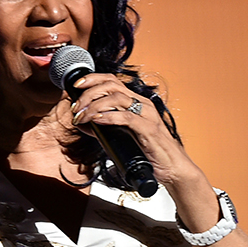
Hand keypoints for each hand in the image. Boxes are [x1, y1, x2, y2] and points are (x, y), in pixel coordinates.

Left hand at [68, 73, 196, 187]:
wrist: (172, 167)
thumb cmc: (149, 152)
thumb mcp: (122, 136)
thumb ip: (103, 128)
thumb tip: (83, 124)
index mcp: (136, 102)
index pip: (112, 81)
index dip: (93, 79)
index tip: (76, 85)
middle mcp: (142, 104)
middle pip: (111, 85)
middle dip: (88, 93)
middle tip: (75, 107)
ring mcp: (146, 115)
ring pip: (117, 98)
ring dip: (94, 106)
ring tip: (81, 116)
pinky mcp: (148, 129)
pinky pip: (126, 117)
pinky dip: (108, 116)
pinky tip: (96, 120)